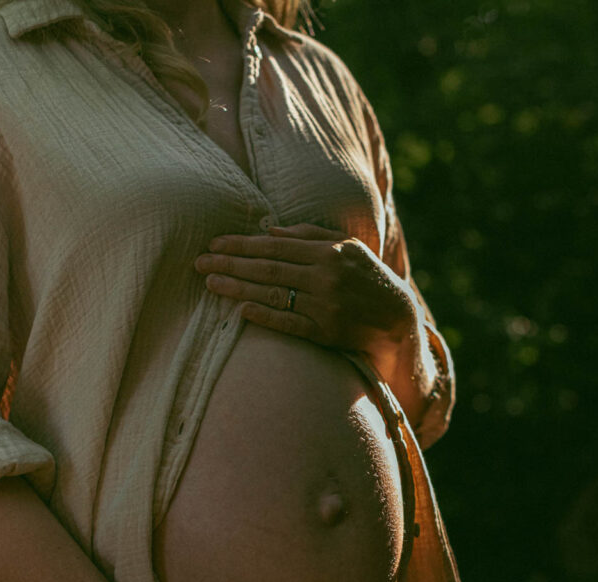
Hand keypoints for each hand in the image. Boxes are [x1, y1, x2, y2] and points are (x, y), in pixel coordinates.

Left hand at [193, 222, 417, 353]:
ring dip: (238, 289)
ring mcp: (325, 307)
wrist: (397, 320)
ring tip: (211, 284)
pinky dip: (265, 316)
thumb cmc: (367, 278)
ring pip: (273, 295)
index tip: (214, 244)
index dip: (241, 245)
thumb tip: (269, 231)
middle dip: (230, 265)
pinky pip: (289, 323)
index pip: (274, 246)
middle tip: (199, 263)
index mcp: (329, 252)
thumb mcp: (347, 247)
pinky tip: (241, 311)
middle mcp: (325, 277)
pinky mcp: (326, 333)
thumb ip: (310, 235)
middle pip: (268, 269)